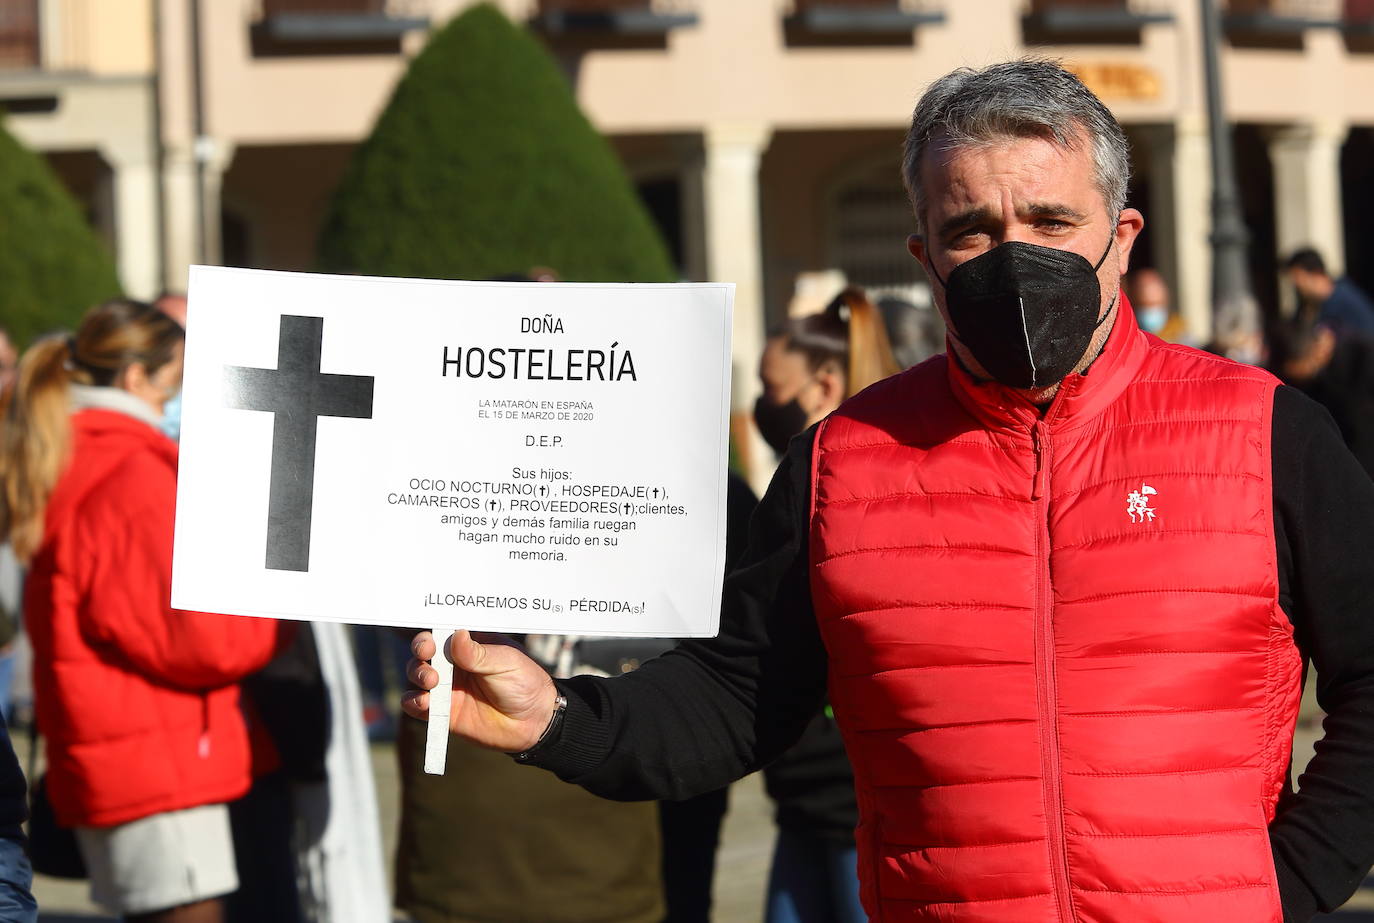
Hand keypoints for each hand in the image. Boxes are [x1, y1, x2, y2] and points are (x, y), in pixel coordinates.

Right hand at [402, 630, 557, 752]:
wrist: (534, 722)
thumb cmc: (525, 682)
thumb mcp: (506, 662)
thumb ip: (479, 654)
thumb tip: (456, 636)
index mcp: (470, 643)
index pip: (444, 630)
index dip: (433, 632)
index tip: (431, 639)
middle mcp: (454, 662)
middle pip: (425, 650)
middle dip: (421, 650)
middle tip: (428, 655)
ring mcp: (447, 686)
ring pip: (417, 674)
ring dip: (418, 674)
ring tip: (431, 681)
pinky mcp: (444, 711)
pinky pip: (417, 704)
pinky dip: (414, 701)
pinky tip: (424, 702)